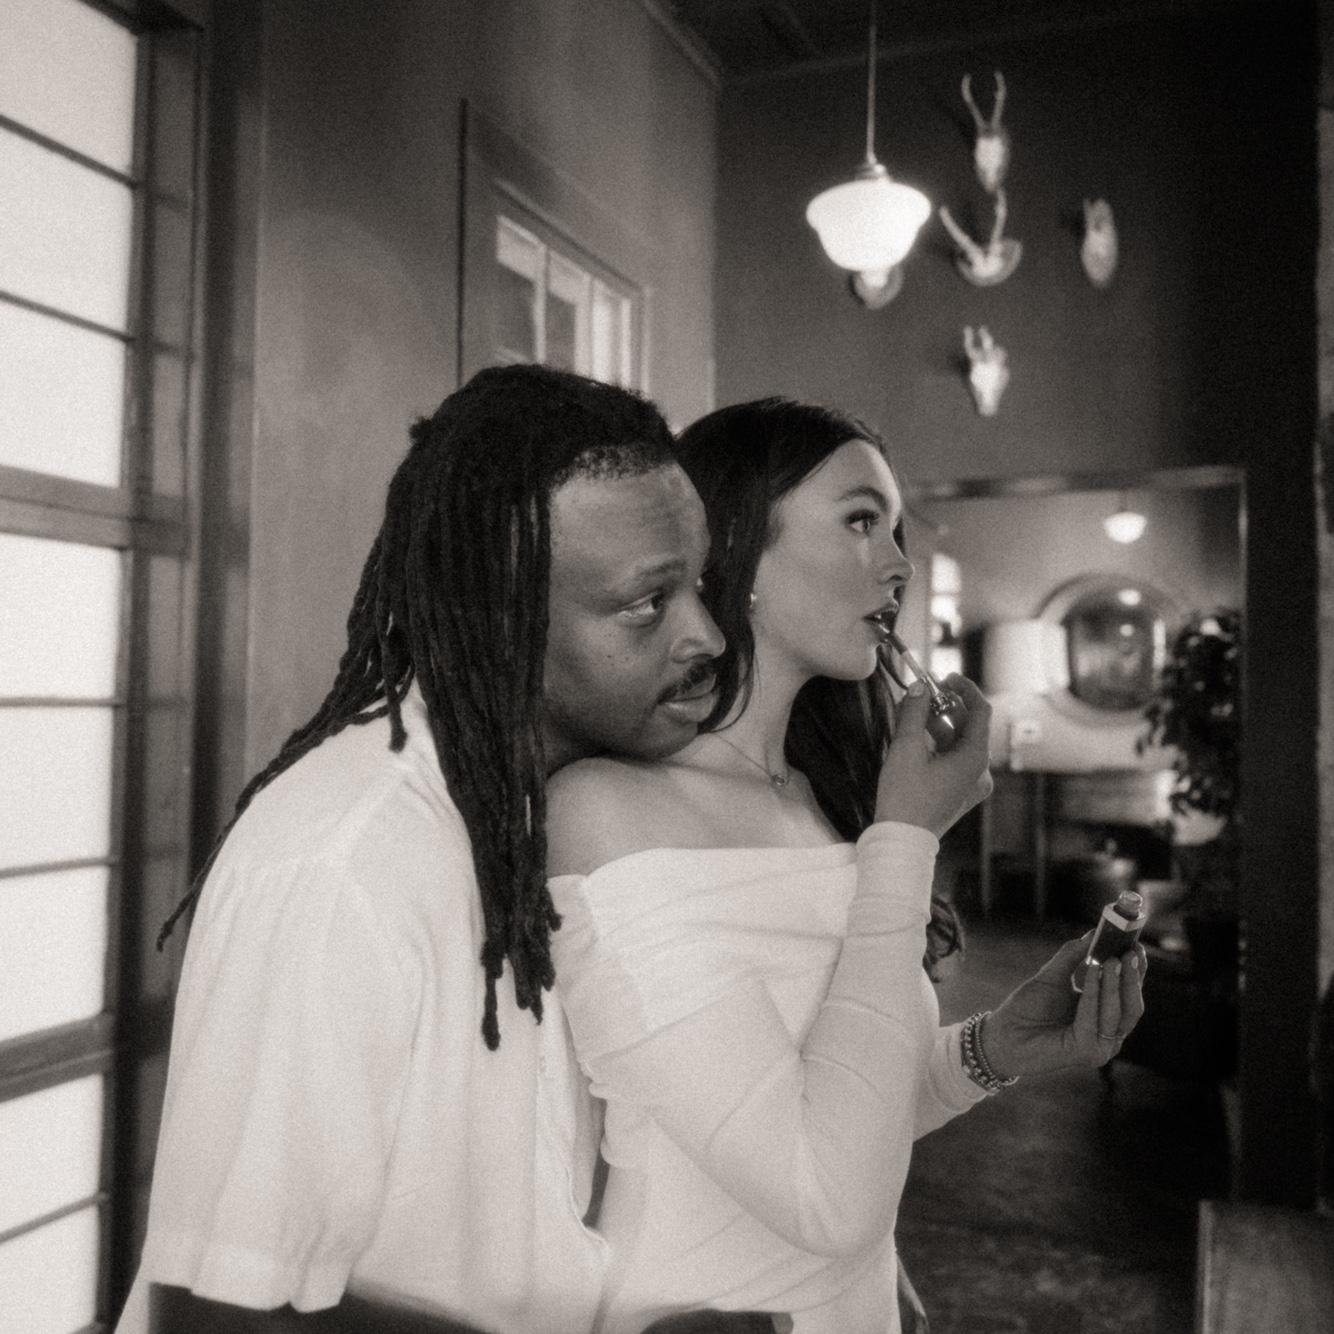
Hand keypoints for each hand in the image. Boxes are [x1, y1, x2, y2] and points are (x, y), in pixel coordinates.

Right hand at [874, 674, 992, 837]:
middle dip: (947, 707)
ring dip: (940, 725)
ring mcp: (972, 784)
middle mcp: (980, 771)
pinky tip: (918, 738)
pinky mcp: (960, 793)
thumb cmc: (904, 797)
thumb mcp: (906, 748)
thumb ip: (915, 712)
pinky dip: (940, 745)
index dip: (964, 688)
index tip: (945, 677)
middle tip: (924, 693)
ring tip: (914, 714)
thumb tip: (920, 687)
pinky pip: (955, 760)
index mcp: (974, 758)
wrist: (901, 840)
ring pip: (960, 743)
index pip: (980, 711)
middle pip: (970, 727)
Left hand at [977, 934, 1147, 1078]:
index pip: (1130, 995)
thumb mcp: (1053, 975)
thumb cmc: (1028, 1008)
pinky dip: (1094, 993)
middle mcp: (1108, 1034)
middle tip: (1129, 952)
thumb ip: (1073, 955)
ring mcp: (1100, 1046)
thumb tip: (1094, 932)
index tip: (1136, 946)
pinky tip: (1092, 972)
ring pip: (1119, 1013)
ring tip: (1111, 959)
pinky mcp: (1086, 1052)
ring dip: (1116, 984)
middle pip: (1132, 1006)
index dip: (1136, 972)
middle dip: (1132, 978)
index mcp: (1105, 1017)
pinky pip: (1095, 1019)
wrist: (1004, 1034)